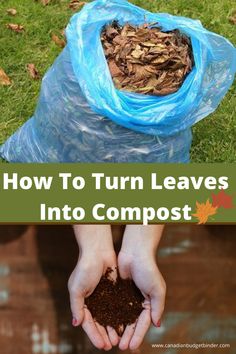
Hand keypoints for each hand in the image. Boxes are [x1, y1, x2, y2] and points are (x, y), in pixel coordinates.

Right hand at [68, 225, 118, 350]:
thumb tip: (76, 324)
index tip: (102, 346)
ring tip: (118, 340)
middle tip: (111, 346)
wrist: (98, 251)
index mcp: (81, 302)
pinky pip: (116, 307)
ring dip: (112, 329)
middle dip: (104, 335)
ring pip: (108, 317)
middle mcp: (92, 301)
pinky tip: (124, 325)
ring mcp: (103, 297)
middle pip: (98, 323)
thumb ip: (77, 306)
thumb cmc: (85, 268)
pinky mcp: (113, 291)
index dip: (94, 335)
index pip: (88, 323)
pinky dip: (119, 317)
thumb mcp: (76, 288)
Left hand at [118, 225, 165, 350]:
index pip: (143, 323)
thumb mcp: (157, 289)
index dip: (138, 335)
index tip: (132, 346)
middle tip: (121, 347)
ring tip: (113, 341)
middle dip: (127, 335)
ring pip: (122, 317)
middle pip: (132, 323)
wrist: (135, 252)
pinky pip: (114, 306)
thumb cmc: (148, 269)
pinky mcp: (118, 290)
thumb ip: (157, 307)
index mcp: (149, 303)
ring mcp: (127, 296)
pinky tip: (106, 325)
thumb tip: (158, 325)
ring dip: (119, 329)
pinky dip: (111, 316)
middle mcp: (138, 301)